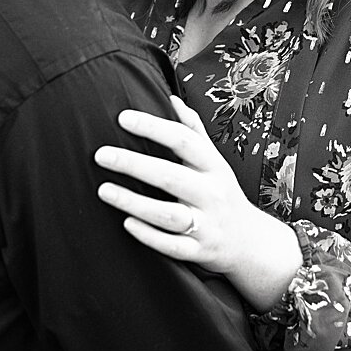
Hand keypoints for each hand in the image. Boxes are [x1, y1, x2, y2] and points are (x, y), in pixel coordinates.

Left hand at [95, 97, 301, 310]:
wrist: (249, 242)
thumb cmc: (223, 195)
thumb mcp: (215, 161)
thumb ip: (194, 131)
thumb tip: (171, 99)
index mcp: (214, 167)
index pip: (185, 141)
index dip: (154, 127)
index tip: (123, 118)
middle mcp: (212, 193)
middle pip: (171, 176)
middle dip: (134, 164)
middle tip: (101, 155)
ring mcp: (207, 224)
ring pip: (168, 214)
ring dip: (134, 202)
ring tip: (104, 190)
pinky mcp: (199, 251)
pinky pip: (172, 245)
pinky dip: (149, 235)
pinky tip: (127, 223)